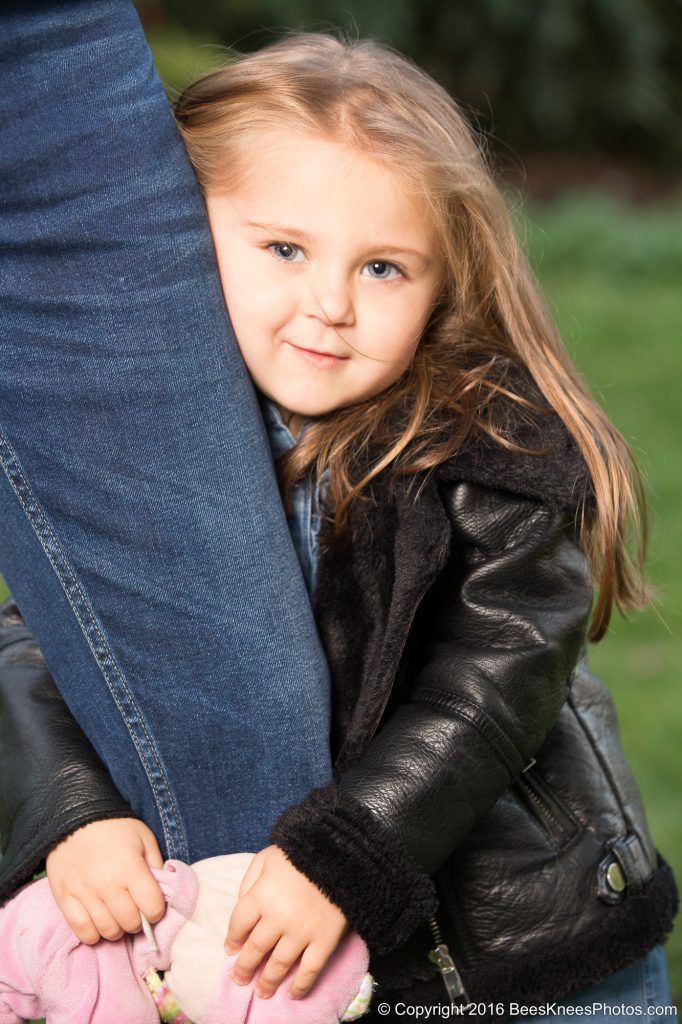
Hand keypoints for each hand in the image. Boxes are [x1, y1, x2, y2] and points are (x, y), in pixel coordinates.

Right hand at [46, 817, 165, 943]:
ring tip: (118, 916)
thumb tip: (160, 893)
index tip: (153, 904)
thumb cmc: (115, 828)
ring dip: (118, 929)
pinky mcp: (64, 899)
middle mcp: (107, 884)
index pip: (152, 907)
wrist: (74, 817)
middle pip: (130, 923)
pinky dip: (94, 934)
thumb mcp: (144, 838)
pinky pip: (82, 932)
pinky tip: (99, 923)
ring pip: (108, 931)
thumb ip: (155, 865)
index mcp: (130, 868)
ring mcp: (84, 893)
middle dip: (138, 921)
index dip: (157, 910)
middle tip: (135, 911)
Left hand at [224, 844, 349, 1000]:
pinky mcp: (324, 939)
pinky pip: (310, 969)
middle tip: (239, 980)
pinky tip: (293, 994)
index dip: (233, 939)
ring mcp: (302, 931)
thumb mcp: (267, 856)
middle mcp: (278, 918)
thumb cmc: (301, 851)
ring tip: (261, 991)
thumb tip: (243, 905)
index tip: (231, 949)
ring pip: (279, 964)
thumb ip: (251, 880)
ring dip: (267, 981)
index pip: (239, 924)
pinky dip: (301, 985)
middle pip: (255, 949)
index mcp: (261, 895)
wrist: (341, 851)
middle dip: (244, 967)